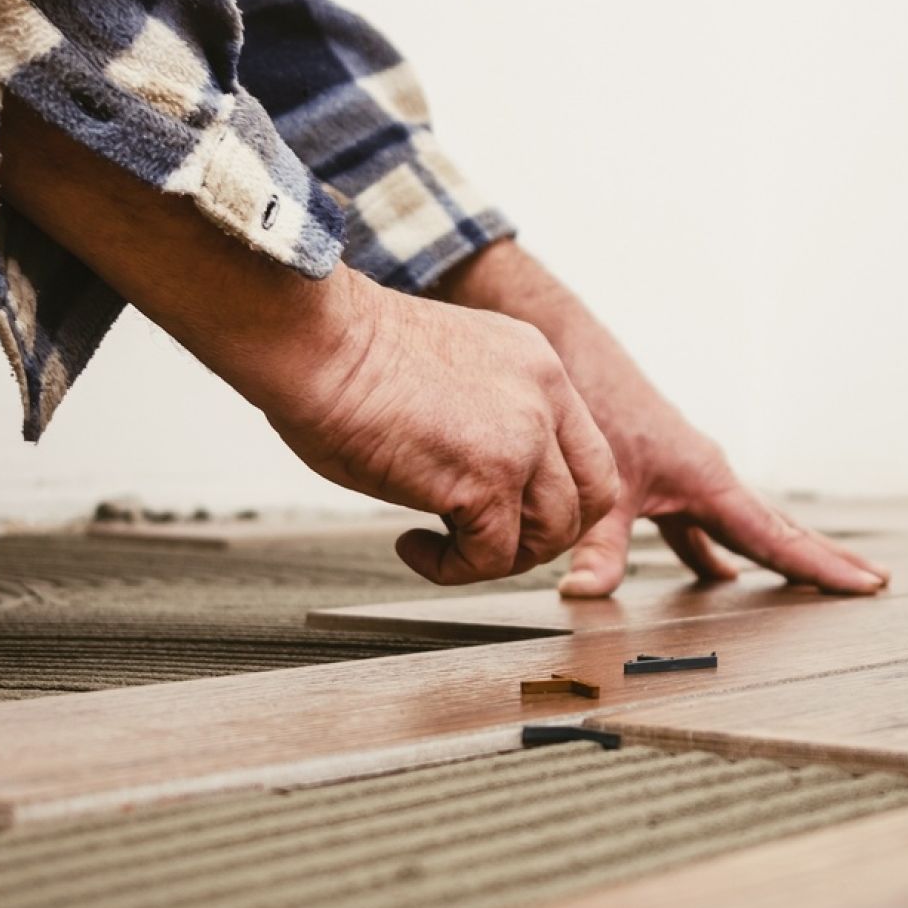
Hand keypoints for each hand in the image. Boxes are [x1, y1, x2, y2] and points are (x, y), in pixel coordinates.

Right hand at [0, 103, 616, 586]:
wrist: (314, 340)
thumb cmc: (348, 351)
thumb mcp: (450, 369)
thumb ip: (486, 413)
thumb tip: (479, 473)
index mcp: (537, 364)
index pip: (588, 450)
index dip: (559, 496)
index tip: (516, 514)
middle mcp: (543, 396)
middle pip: (592, 496)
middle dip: (544, 535)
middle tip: (489, 541)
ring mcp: (522, 436)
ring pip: (551, 533)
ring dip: (496, 556)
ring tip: (442, 544)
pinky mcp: (486, 478)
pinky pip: (492, 556)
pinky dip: (453, 568)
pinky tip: (413, 543)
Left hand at [435, 241, 889, 596]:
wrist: (576, 352)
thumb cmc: (596, 401)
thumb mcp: (601, 484)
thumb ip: (598, 546)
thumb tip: (585, 596)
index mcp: (709, 479)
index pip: (776, 536)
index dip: (821, 566)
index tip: (868, 584)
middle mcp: (710, 476)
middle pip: (778, 527)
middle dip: (822, 558)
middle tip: (873, 584)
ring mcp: (691, 477)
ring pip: (745, 524)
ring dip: (779, 554)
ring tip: (813, 583)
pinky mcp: (666, 478)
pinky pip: (706, 524)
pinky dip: (718, 552)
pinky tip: (721, 576)